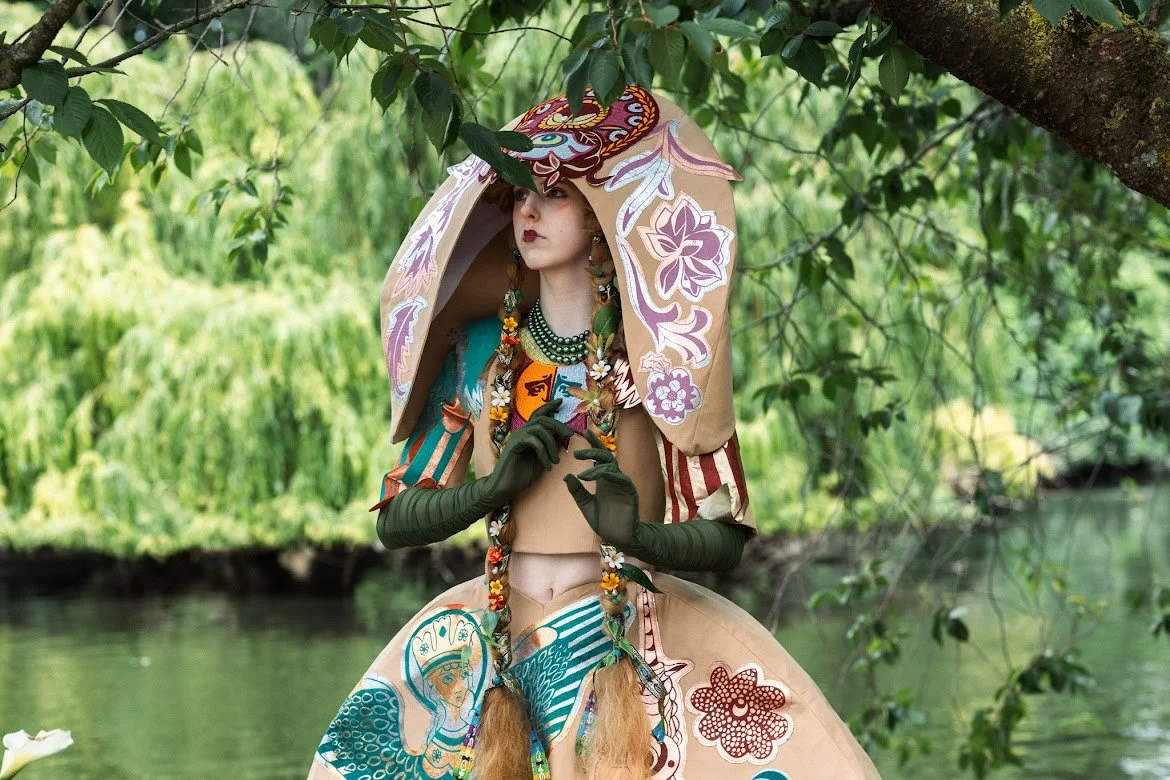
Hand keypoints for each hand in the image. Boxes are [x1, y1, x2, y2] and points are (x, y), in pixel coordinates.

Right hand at [485, 399, 574, 502]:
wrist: (506, 487)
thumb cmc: (523, 474)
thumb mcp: (543, 458)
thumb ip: (551, 446)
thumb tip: (563, 434)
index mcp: (528, 433)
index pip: (539, 415)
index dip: (549, 406)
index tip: (560, 402)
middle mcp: (522, 432)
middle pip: (542, 419)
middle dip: (558, 424)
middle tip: (570, 434)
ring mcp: (517, 437)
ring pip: (540, 429)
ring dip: (552, 445)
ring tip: (556, 461)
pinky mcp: (514, 444)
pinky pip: (534, 441)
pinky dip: (544, 453)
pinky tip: (548, 466)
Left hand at [564, 430, 639, 548]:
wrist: (619, 537)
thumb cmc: (605, 522)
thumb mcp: (586, 505)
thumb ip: (577, 492)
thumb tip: (566, 476)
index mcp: (603, 480)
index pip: (599, 457)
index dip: (593, 444)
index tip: (584, 433)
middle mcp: (613, 478)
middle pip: (605, 457)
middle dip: (592, 451)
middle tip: (576, 453)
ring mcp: (622, 484)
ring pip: (611, 466)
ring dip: (596, 466)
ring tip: (582, 473)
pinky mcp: (629, 492)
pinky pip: (620, 479)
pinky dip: (609, 475)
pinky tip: (599, 475)